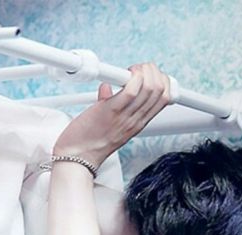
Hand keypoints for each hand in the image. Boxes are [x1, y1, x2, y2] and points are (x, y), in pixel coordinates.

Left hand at [53, 62, 170, 166]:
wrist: (77, 157)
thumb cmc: (89, 141)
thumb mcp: (109, 124)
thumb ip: (111, 105)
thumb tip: (106, 89)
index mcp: (138, 123)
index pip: (164, 98)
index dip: (162, 80)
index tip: (148, 74)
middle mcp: (136, 120)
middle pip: (160, 90)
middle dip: (153, 71)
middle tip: (138, 69)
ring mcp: (126, 117)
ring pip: (150, 88)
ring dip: (143, 71)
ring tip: (130, 70)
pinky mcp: (112, 111)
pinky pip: (131, 90)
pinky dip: (131, 77)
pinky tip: (124, 74)